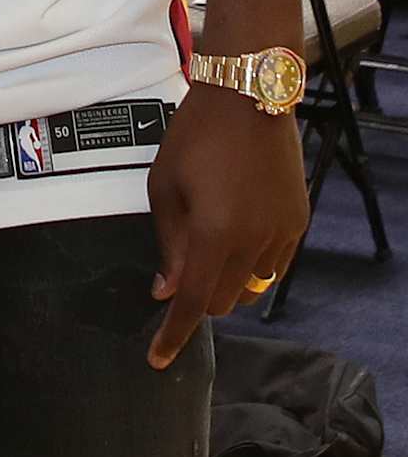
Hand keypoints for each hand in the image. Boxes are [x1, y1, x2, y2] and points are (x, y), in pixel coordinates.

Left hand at [146, 88, 309, 368]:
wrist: (247, 97)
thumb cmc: (195, 136)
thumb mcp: (164, 188)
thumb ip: (168, 245)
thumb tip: (165, 290)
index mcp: (214, 235)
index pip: (191, 303)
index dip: (173, 335)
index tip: (158, 359)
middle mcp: (253, 242)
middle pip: (221, 302)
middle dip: (194, 301)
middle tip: (176, 276)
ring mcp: (281, 234)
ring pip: (249, 289)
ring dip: (223, 284)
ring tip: (206, 251)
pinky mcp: (298, 222)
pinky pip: (272, 266)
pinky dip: (250, 266)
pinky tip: (234, 240)